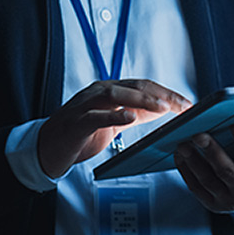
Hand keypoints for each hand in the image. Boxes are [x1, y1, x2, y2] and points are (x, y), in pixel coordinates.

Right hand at [38, 79, 190, 178]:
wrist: (46, 148)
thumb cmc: (80, 135)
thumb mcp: (113, 122)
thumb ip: (135, 113)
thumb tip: (163, 109)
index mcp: (109, 91)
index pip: (143, 85)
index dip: (167, 92)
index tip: (187, 103)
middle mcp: (98, 92)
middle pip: (135, 86)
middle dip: (162, 95)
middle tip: (183, 105)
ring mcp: (86, 105)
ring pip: (116, 95)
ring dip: (142, 100)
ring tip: (163, 108)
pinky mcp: (76, 122)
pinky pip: (96, 115)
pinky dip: (114, 115)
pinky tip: (130, 118)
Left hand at [173, 114, 233, 212]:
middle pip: (227, 172)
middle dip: (213, 153)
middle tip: (199, 133)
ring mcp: (228, 200)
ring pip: (208, 180)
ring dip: (194, 162)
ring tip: (184, 141)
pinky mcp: (212, 204)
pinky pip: (196, 188)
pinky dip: (186, 172)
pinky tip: (179, 153)